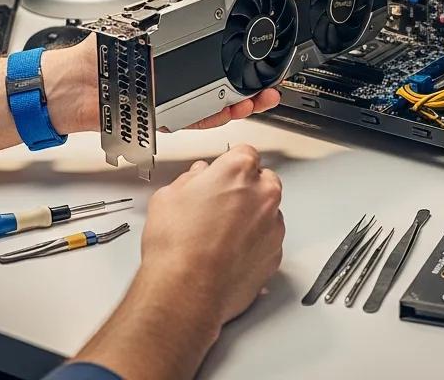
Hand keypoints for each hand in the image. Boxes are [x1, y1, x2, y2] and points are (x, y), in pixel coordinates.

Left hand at [44, 36, 281, 134]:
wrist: (73, 87)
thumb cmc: (95, 57)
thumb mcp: (132, 30)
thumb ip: (158, 23)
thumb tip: (184, 5)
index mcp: (170, 57)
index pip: (212, 58)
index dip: (237, 61)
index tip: (257, 58)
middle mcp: (175, 82)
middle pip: (222, 86)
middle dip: (249, 87)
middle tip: (269, 85)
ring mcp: (171, 102)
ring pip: (215, 106)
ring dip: (239, 104)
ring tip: (257, 99)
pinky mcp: (163, 120)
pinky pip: (194, 121)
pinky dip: (214, 117)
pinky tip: (231, 110)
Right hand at [141, 145, 283, 326]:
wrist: (187, 290)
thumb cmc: (177, 247)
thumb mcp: (168, 197)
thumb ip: (189, 180)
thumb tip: (195, 180)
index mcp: (238, 171)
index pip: (244, 153)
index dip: (229, 165)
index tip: (222, 174)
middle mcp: (263, 195)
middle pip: (263, 181)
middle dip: (246, 189)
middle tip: (219, 205)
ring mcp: (273, 226)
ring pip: (268, 213)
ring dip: (252, 218)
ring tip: (220, 235)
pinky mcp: (275, 255)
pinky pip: (268, 241)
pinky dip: (255, 244)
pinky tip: (229, 253)